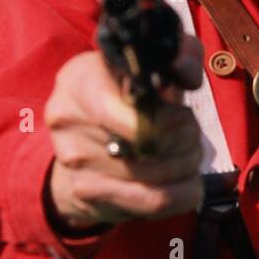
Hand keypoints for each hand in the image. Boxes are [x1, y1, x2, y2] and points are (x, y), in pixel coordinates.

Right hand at [44, 35, 205, 229]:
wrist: (82, 143)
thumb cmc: (126, 99)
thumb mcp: (152, 67)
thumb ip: (181, 56)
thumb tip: (186, 73)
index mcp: (80, 79)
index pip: (133, 110)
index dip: (173, 119)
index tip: (184, 115)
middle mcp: (67, 117)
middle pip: (149, 142)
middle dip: (186, 141)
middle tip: (192, 137)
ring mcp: (72, 159)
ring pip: (156, 176)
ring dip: (186, 167)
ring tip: (187, 157)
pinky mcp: (85, 193)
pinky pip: (152, 202)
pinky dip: (181, 193)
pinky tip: (184, 183)